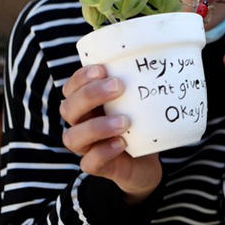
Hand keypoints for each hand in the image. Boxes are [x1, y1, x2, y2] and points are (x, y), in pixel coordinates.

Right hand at [59, 65, 161, 203]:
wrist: (146, 162)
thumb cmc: (139, 125)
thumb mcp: (138, 102)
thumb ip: (138, 84)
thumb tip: (156, 57)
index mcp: (86, 105)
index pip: (71, 88)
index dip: (81, 78)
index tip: (102, 69)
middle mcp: (81, 124)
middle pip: (68, 108)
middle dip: (90, 95)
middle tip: (118, 87)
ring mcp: (86, 147)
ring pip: (72, 137)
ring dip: (96, 126)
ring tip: (124, 121)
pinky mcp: (98, 166)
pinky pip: (89, 163)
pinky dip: (103, 152)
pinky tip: (121, 143)